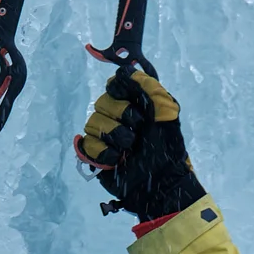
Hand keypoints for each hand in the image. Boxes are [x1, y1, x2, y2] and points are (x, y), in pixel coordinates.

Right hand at [73, 70, 205, 220]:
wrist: (160, 183)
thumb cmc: (167, 148)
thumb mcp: (166, 111)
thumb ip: (148, 86)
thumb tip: (125, 71)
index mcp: (135, 105)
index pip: (114, 84)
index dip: (119, 89)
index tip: (131, 99)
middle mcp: (118, 118)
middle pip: (102, 101)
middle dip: (120, 115)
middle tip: (137, 129)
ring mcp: (106, 137)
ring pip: (92, 122)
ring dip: (113, 135)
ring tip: (129, 149)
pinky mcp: (97, 155)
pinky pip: (86, 144)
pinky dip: (103, 152)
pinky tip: (117, 160)